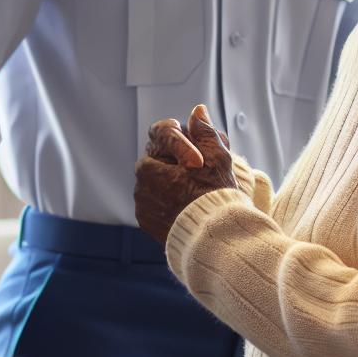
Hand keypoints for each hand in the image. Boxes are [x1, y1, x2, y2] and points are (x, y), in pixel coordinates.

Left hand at [135, 104, 239, 245]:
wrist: (216, 244)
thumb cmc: (216, 200)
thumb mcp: (217, 159)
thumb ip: (204, 132)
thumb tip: (197, 112)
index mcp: (148, 166)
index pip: (163, 137)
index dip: (187, 142)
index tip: (201, 159)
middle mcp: (140, 186)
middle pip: (163, 158)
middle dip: (184, 158)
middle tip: (208, 166)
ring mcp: (144, 207)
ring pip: (162, 180)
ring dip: (179, 179)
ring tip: (204, 187)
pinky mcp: (151, 225)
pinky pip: (161, 203)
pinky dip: (175, 200)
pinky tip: (194, 204)